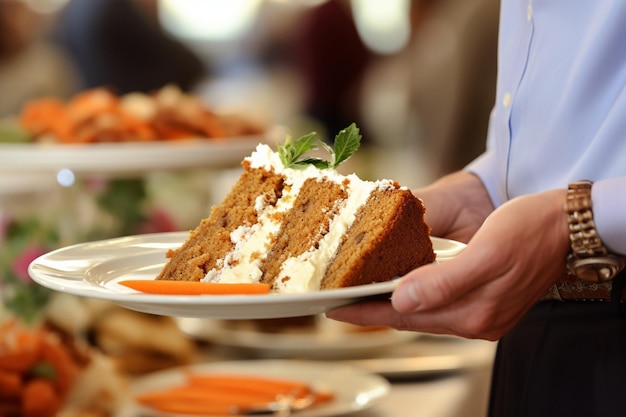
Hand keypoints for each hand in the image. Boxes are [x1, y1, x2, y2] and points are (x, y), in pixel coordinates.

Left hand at [327, 175, 569, 340]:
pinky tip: (401, 286)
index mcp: (474, 313)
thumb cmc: (532, 230)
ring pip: (424, 312)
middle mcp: (476, 319)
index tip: (334, 309)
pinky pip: (439, 304)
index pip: (406, 317)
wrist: (571, 224)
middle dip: (374, 309)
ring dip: (391, 303)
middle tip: (339, 300)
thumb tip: (401, 301)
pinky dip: (415, 295)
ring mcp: (483, 313)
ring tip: (362, 293)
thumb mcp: (487, 252)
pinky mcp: (486, 299)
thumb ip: (444, 282)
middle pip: (411, 318)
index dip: (367, 311)